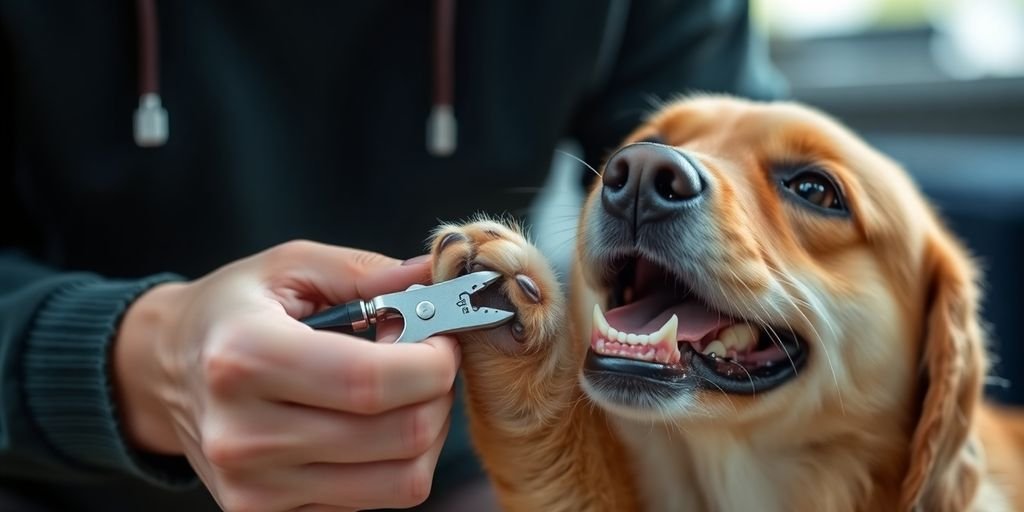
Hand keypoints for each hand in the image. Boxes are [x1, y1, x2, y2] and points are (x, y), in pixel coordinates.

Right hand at [114, 241, 458, 510]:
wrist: (164, 370)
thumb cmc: (233, 311)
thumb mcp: (290, 266)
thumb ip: (367, 272)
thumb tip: (437, 276)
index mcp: (244, 357)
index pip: (372, 382)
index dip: (433, 362)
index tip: (442, 338)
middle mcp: (243, 434)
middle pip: (400, 436)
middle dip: (438, 394)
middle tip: (426, 360)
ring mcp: (254, 487)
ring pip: (401, 482)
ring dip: (426, 432)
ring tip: (402, 392)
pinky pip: (375, 499)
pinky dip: (394, 461)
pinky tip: (370, 423)